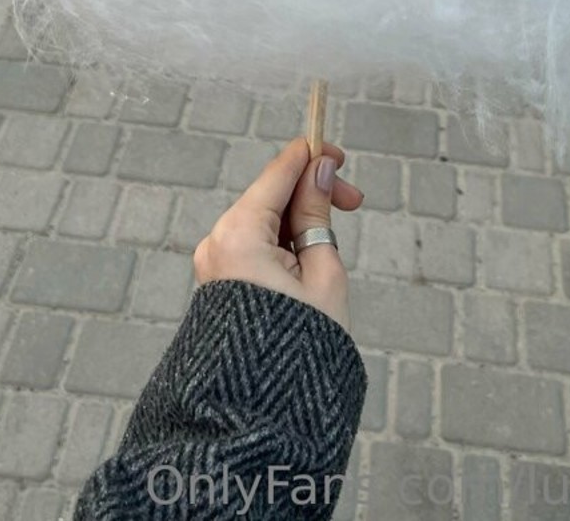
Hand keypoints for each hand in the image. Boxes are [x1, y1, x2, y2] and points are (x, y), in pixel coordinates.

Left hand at [193, 137, 363, 332]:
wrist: (258, 412)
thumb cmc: (300, 346)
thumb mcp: (324, 273)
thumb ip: (317, 213)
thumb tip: (318, 170)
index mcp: (239, 234)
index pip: (277, 174)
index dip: (311, 157)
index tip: (341, 156)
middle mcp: (216, 240)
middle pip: (269, 194)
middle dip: (311, 193)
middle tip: (356, 203)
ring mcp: (212, 260)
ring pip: (262, 219)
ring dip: (298, 219)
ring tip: (333, 244)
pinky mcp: (216, 278)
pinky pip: (252, 243)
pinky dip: (280, 241)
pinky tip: (307, 256)